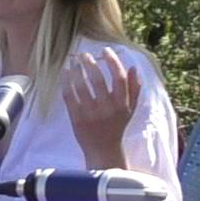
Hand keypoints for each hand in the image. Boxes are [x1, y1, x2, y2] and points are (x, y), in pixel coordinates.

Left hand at [62, 49, 140, 165]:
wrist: (103, 150)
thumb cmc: (117, 126)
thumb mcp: (130, 109)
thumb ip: (134, 89)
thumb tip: (133, 67)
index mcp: (122, 104)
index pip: (118, 77)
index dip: (112, 60)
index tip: (104, 50)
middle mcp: (107, 108)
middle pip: (97, 78)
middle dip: (89, 62)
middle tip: (83, 54)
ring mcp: (90, 113)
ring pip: (81, 85)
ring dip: (76, 69)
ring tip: (73, 60)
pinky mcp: (76, 118)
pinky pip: (69, 95)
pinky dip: (66, 81)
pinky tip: (65, 72)